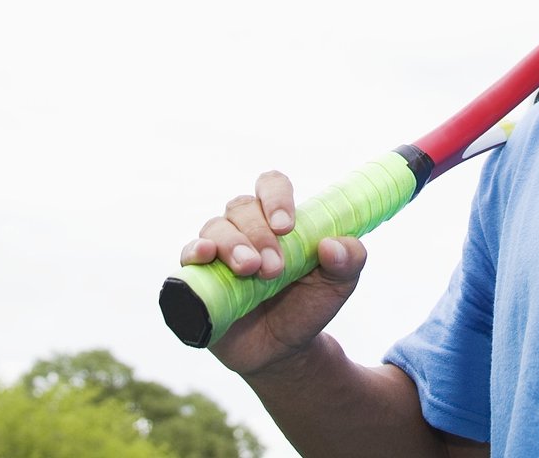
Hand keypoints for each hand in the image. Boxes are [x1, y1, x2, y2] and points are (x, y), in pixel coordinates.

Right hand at [179, 170, 367, 376]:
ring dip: (233, 244)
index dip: (276, 197)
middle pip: (242, 207)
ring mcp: (219, 252)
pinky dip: (195, 251)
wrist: (282, 352)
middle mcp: (245, 229)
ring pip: (216, 227)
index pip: (271, 186)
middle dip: (258, 234)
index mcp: (278, 221)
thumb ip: (349, 261)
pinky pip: (189, 253)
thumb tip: (332, 245)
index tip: (286, 226)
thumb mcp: (338, 286)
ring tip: (249, 270)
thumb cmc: (307, 308)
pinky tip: (205, 255)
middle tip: (275, 269)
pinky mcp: (199, 276)